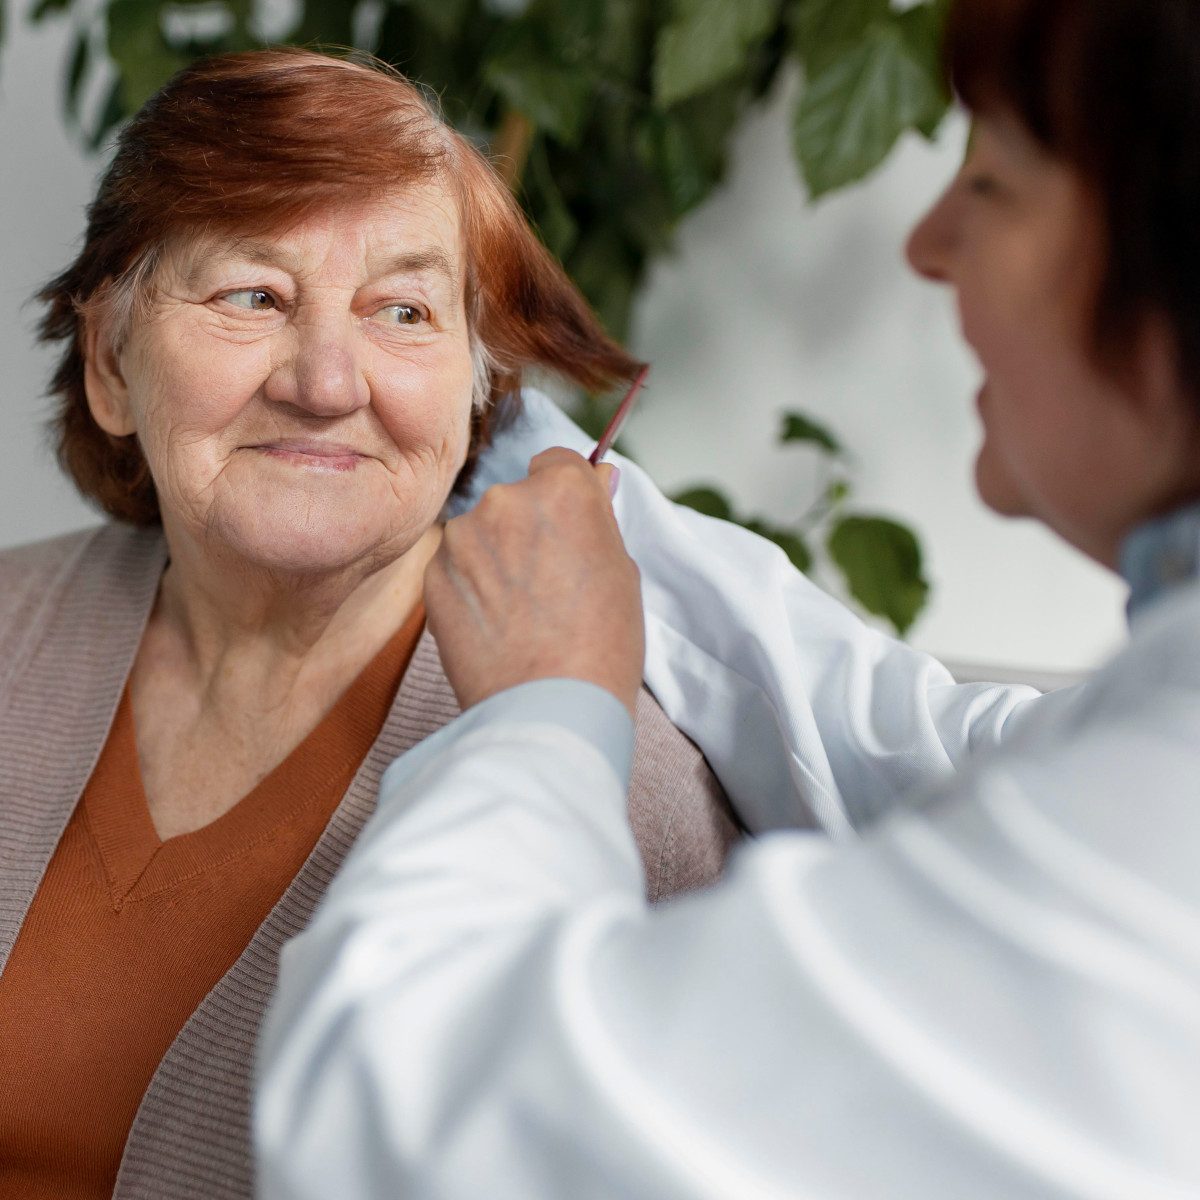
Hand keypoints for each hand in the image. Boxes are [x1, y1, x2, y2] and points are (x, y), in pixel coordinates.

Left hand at [425, 448, 643, 717]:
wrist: (548, 708)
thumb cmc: (599, 645)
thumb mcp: (621, 571)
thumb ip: (599, 518)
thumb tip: (594, 479)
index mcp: (562, 490)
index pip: (556, 462)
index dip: (564, 494)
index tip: (567, 523)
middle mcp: (506, 500)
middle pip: (516, 499)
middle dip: (528, 529)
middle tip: (549, 582)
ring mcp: (463, 538)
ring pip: (481, 534)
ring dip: (495, 558)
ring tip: (521, 613)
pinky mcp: (432, 576)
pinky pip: (455, 569)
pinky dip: (470, 589)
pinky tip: (494, 626)